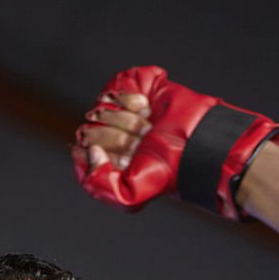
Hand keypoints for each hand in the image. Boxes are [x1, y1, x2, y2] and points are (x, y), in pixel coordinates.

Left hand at [72, 66, 278, 218]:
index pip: (84, 148)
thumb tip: (89, 151)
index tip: (127, 157)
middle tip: (142, 143)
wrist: (195, 144)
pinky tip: (147, 108)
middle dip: (119, 137)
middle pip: (93, 127)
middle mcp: (112, 136)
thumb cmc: (166, 171)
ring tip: (149, 128)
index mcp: (107, 160)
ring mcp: (123, 111)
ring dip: (129, 119)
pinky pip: (118, 84)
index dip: (104, 151)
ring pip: (104, 106)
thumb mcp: (128, 195)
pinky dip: (131, 97)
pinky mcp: (138, 89)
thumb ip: (98, 186)